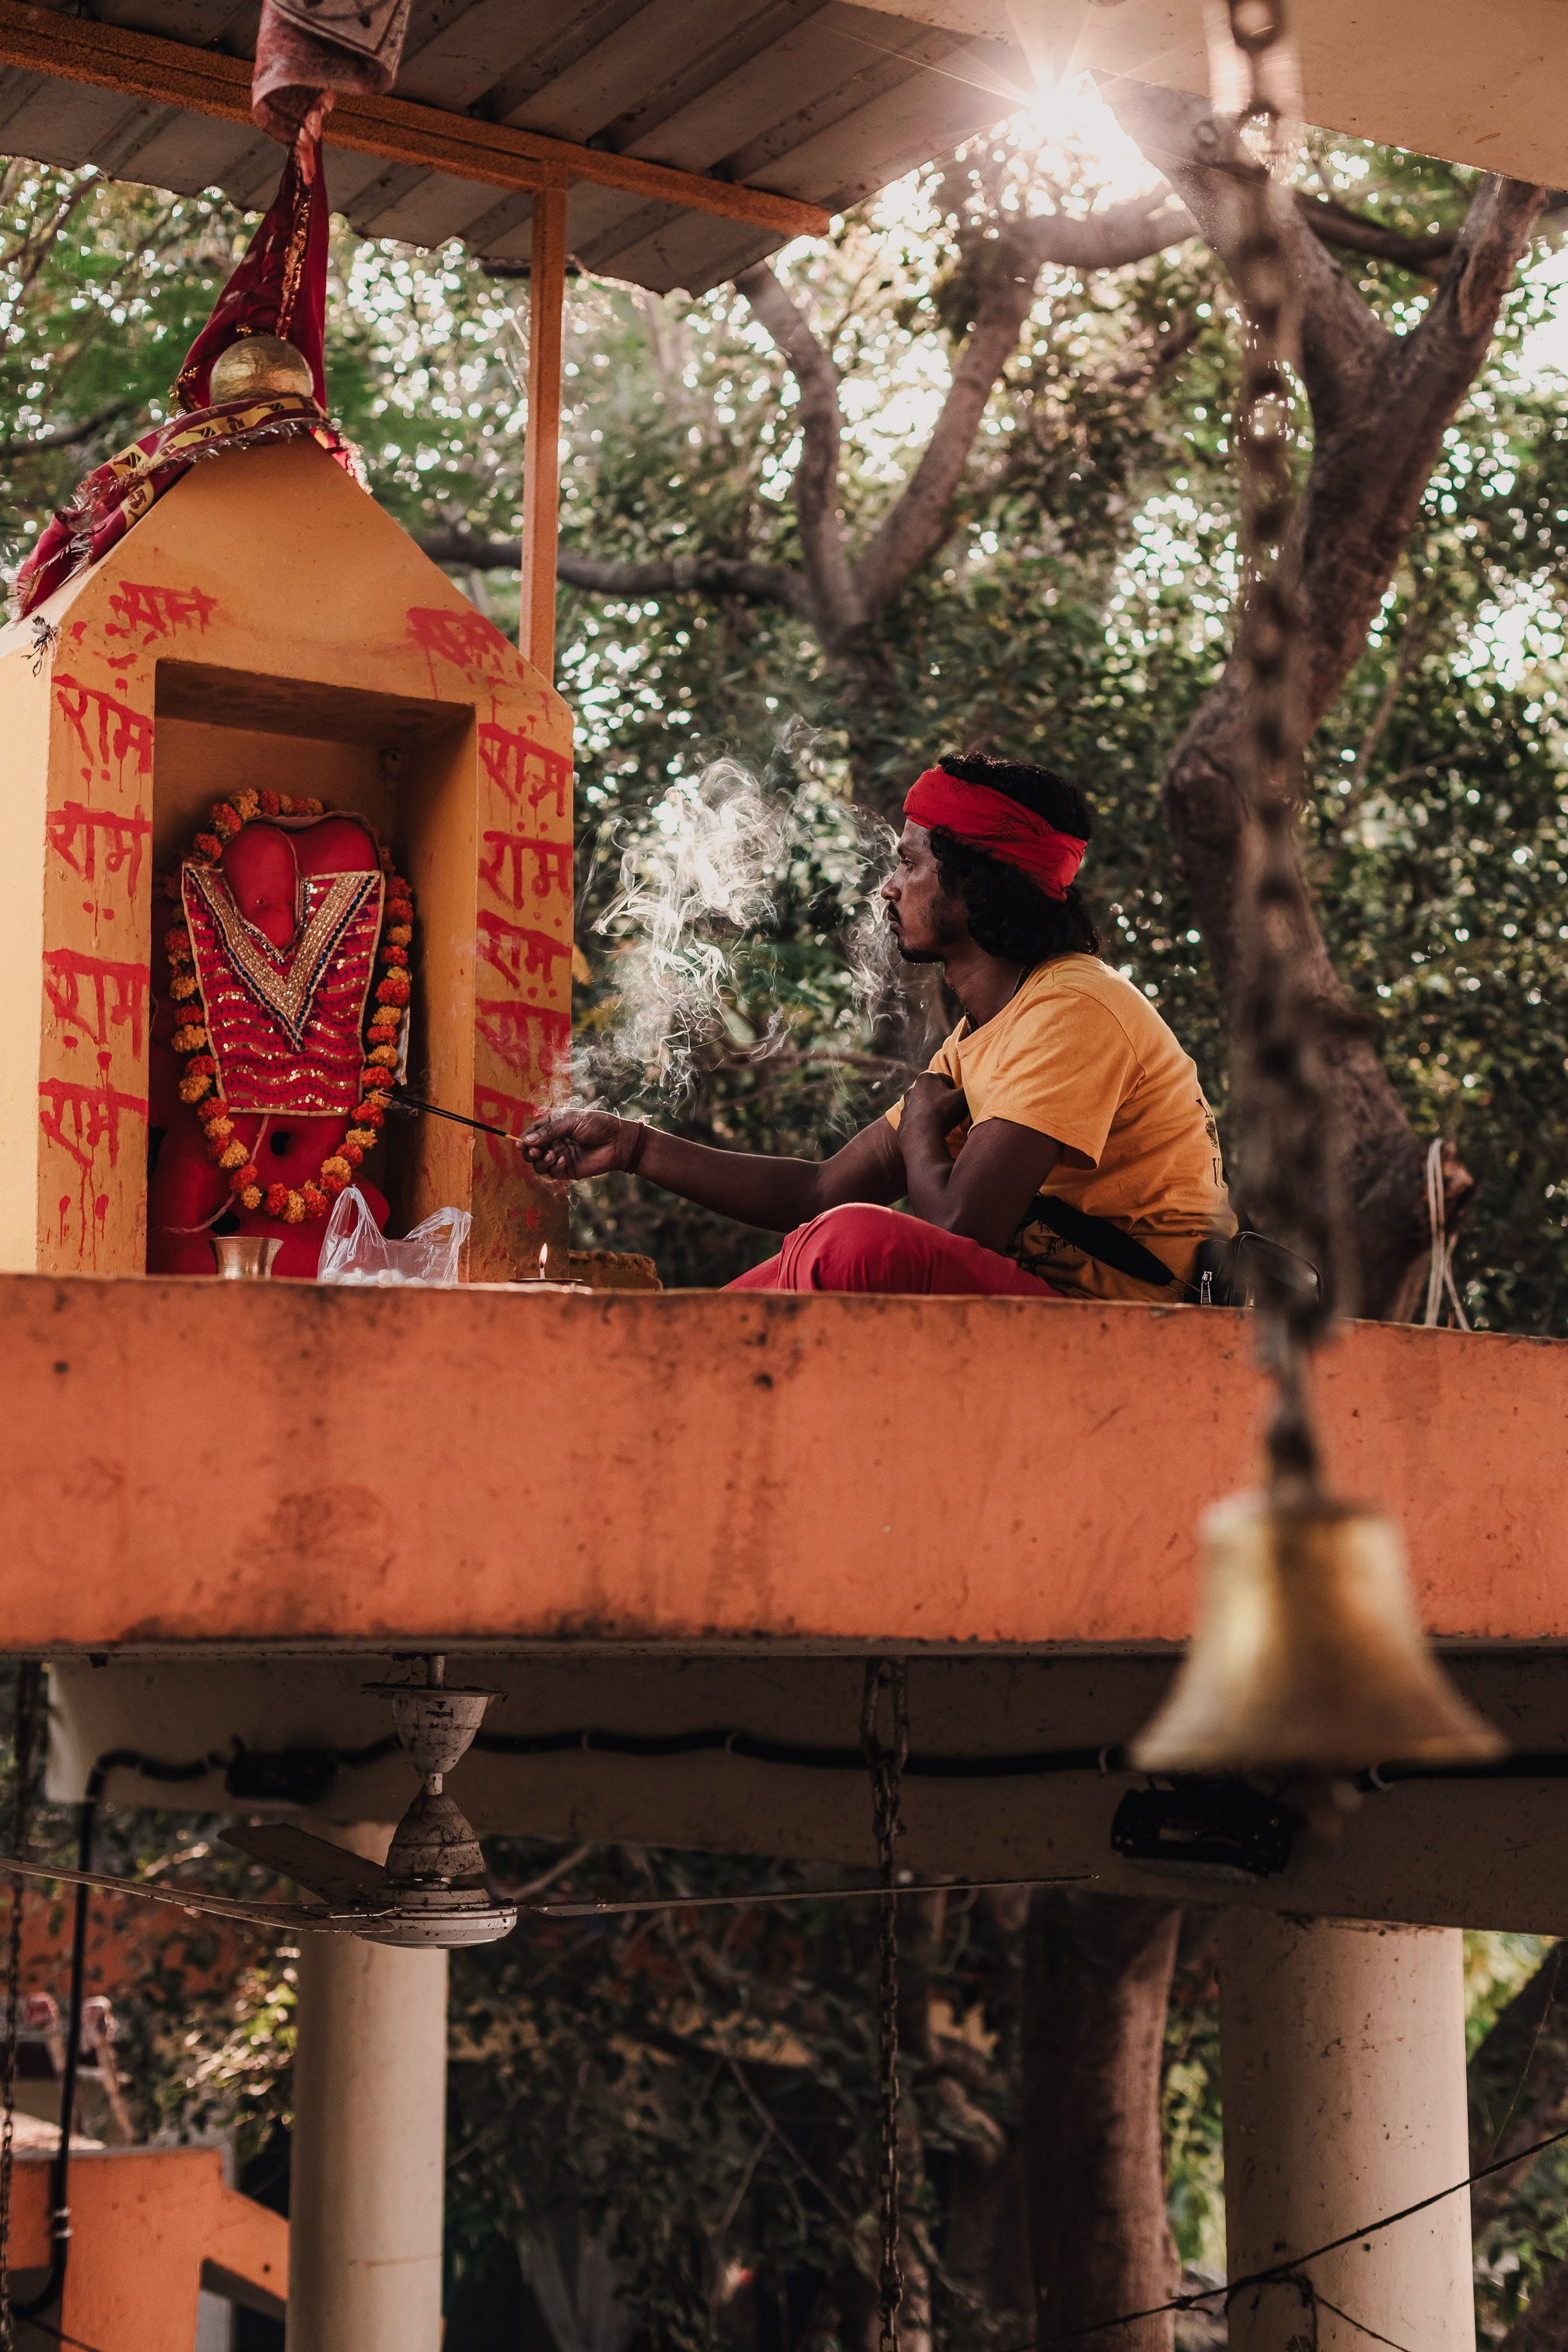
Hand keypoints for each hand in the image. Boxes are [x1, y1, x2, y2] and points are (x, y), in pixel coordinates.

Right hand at [522, 1107, 644, 1181]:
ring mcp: (559, 1156)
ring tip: (552, 1154)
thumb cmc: (597, 1125)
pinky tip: (563, 1160)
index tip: (520, 1143)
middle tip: (536, 1150)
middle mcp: (554, 1141)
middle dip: (529, 1151)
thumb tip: (527, 1140)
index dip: (524, 1138)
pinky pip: (552, 1173)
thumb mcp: (571, 1121)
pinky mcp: (567, 1170)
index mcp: (553, 1126)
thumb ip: (549, 1130)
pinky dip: (553, 1167)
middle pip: (531, 1150)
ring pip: (538, 1163)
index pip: (532, 1133)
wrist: (618, 1141)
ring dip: (540, 1160)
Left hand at [902, 1072, 969, 1135]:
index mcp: (926, 1077)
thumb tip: (974, 1087)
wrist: (922, 1135)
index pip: (947, 1080)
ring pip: (924, 1105)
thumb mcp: (963, 1098)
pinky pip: (917, 1119)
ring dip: (932, 1110)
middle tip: (951, 1111)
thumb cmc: (943, 1112)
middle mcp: (912, 1088)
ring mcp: (906, 1104)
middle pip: (933, 1091)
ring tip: (942, 1121)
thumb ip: (968, 1089)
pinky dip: (923, 1122)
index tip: (958, 1101)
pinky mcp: (902, 1120)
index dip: (955, 1090)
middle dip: (942, 1099)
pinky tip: (932, 1129)